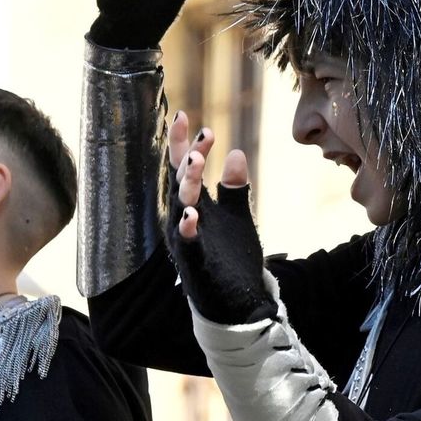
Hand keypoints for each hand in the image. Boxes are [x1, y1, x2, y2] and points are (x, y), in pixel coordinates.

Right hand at [165, 113, 272, 324]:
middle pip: (181, 183)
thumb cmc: (232, 258)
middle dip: (187, 158)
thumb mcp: (237, 217)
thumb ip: (234, 187)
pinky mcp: (196, 265)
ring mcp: (189, 242)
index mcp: (197, 206)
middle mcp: (187, 221)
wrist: (239, 303)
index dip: (186, 143)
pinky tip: (191, 216)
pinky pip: (188, 245)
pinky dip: (188, 230)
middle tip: (199, 135)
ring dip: (188, 186)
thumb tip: (236, 152)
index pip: (186, 169)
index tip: (187, 116)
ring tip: (195, 162)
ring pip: (181, 209)